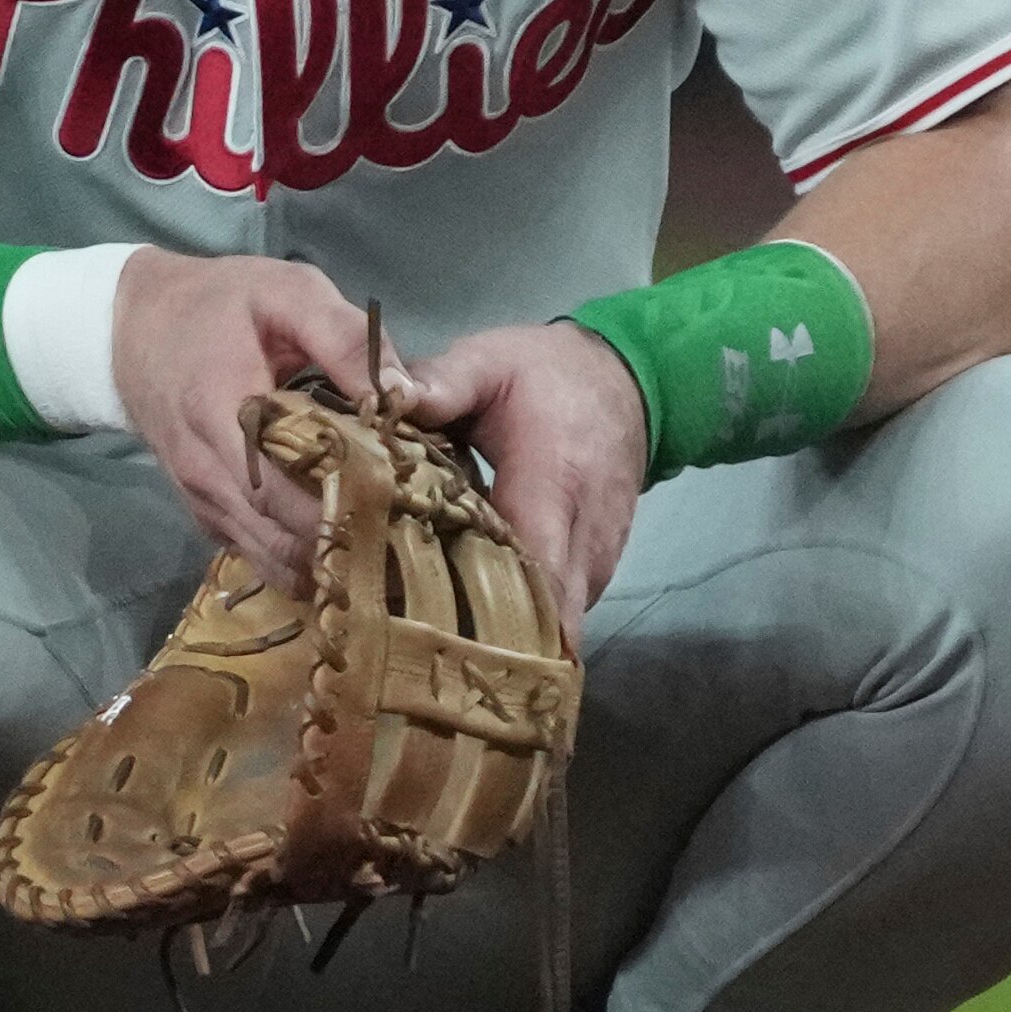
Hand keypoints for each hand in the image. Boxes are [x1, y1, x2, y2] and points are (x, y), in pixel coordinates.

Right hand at [113, 251, 391, 583]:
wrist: (134, 326)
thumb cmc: (218, 305)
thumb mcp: (286, 293)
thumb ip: (345, 337)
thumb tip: (404, 393)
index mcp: (223, 410)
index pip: (286, 485)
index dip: (347, 503)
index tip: (404, 500)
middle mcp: (206, 469)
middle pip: (284, 534)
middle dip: (348, 540)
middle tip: (411, 531)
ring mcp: (202, 498)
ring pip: (271, 558)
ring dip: (327, 562)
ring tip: (387, 547)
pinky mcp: (205, 513)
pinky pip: (256, 555)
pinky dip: (301, 561)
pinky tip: (344, 547)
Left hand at [402, 321, 645, 630]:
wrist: (628, 382)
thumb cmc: (549, 374)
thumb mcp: (490, 362)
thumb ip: (440, 383)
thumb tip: (382, 400)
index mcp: (554, 482)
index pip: (534, 570)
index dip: (490, 615)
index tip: (432, 635)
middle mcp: (585, 537)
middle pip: (540, 619)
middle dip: (482, 641)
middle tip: (412, 648)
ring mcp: (597, 563)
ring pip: (550, 626)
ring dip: (498, 634)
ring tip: (430, 632)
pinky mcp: (597, 575)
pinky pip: (557, 615)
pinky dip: (518, 621)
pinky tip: (467, 613)